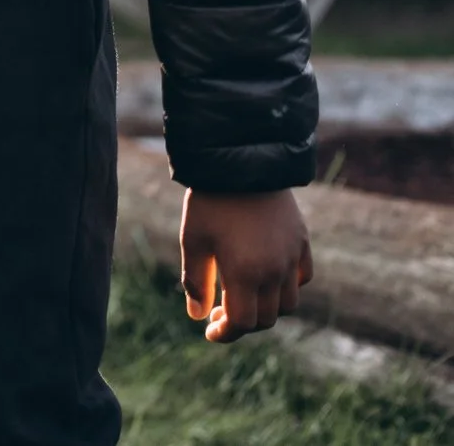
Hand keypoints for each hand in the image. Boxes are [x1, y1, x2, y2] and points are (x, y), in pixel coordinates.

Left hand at [180, 187, 312, 341]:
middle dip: (243, 323)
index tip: (210, 331)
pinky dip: (287, 286)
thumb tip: (197, 316)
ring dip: (267, 308)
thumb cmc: (210, 202)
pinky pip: (302, 278)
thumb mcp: (193, 240)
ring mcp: (293, 256)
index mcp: (245, 273)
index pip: (243, 322)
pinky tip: (265, 277)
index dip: (225, 333)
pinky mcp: (303, 241)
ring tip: (243, 295)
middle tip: (220, 313)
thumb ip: (196, 281)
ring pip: (288, 303)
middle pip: (267, 318)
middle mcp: (275, 271)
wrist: (241, 162)